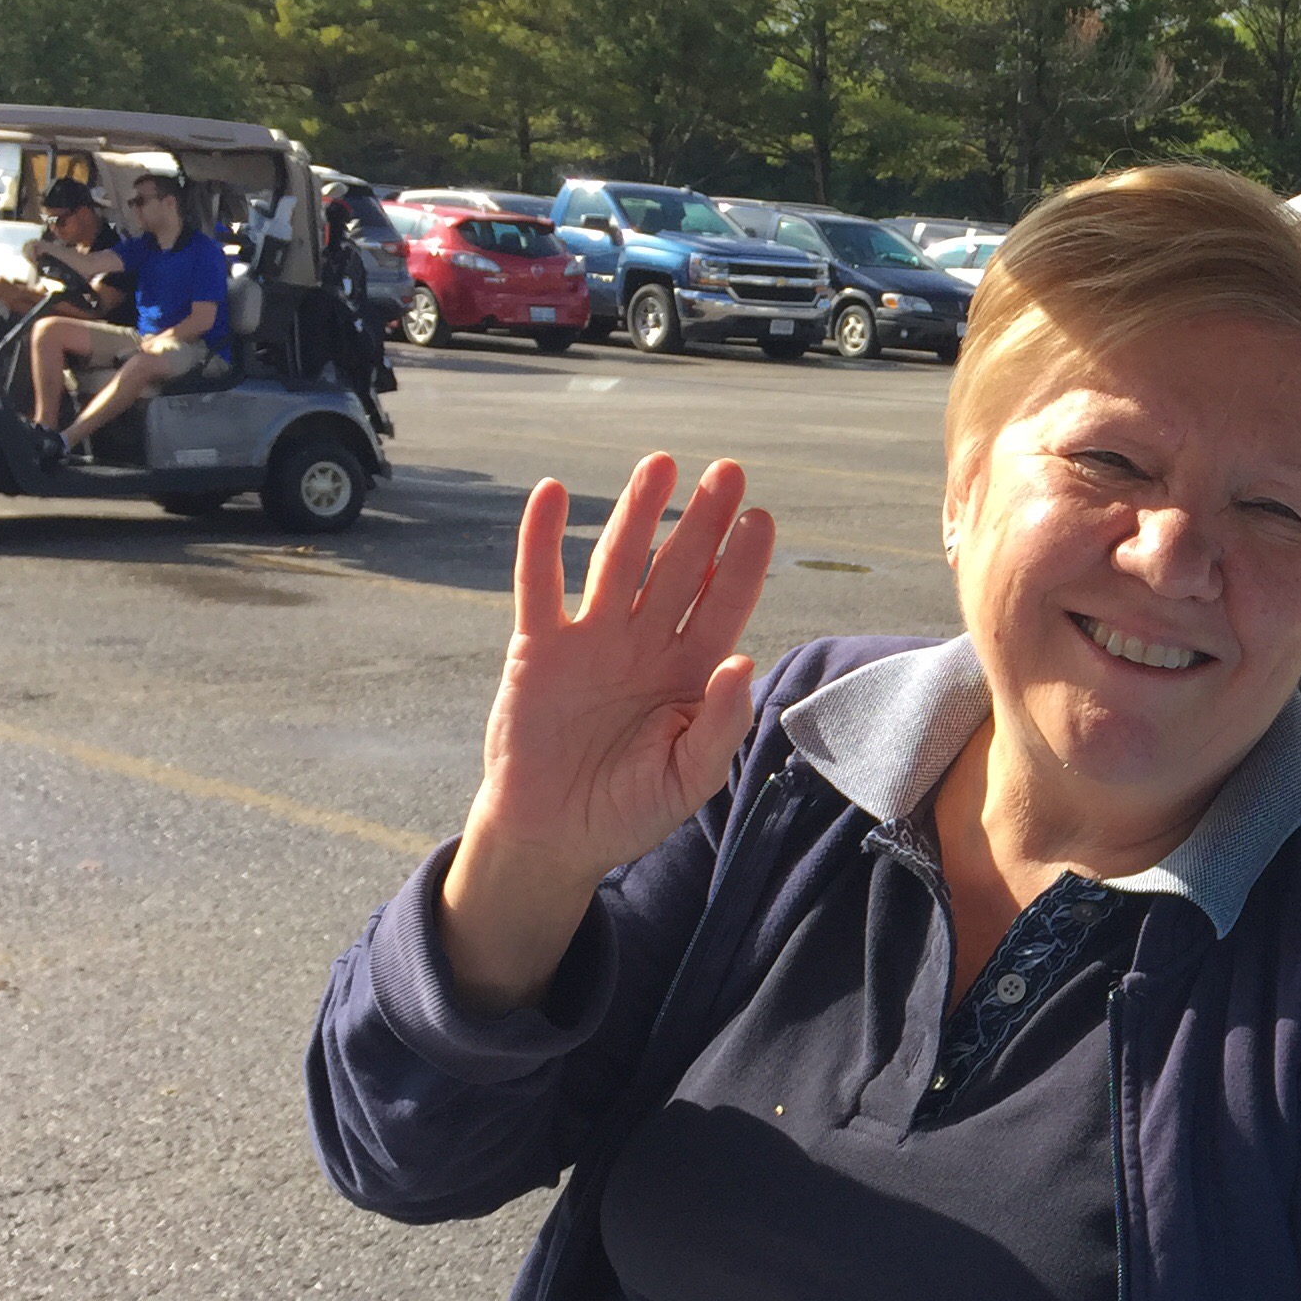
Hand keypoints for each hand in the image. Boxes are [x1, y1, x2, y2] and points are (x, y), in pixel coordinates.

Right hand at [440, 453, 774, 1013]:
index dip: (742, 562)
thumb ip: (720, 725)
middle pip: (679, 569)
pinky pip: (540, 584)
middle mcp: (645, 644)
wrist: (553, 836)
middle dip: (704, 521)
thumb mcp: (689, 778)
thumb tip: (745, 665)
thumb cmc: (630, 809)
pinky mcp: (538, 648)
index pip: (724, 604)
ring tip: (661, 464)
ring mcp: (592, 641)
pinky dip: (543, 539)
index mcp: (690, 672)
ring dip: (638, 514)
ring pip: (618, 562)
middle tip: (729, 471)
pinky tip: (553, 494)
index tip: (762, 518)